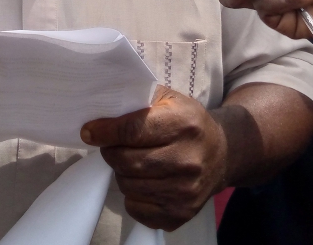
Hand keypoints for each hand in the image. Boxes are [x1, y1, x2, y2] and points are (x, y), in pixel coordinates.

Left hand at [80, 86, 226, 231]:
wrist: (222, 154)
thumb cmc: (189, 123)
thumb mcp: (170, 100)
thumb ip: (138, 99)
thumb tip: (101, 107)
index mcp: (183, 125)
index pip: (133, 131)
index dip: (105, 132)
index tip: (89, 131)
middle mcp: (187, 160)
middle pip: (127, 161)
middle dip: (111, 152)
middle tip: (113, 146)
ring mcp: (185, 190)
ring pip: (128, 186)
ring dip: (122, 173)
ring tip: (132, 162)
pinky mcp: (180, 213)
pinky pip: (136, 208)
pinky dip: (132, 195)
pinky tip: (144, 181)